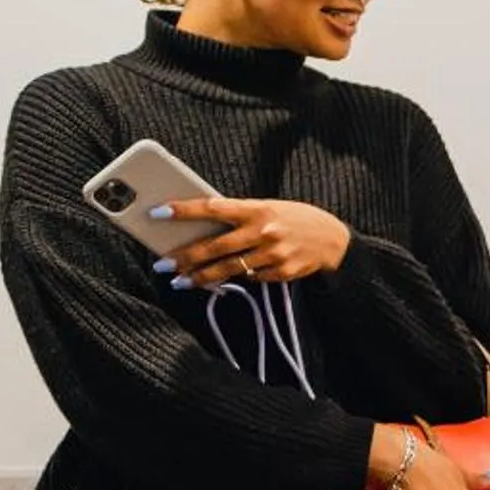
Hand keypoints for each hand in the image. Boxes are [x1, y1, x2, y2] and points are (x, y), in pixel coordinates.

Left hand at [153, 196, 351, 289]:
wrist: (332, 239)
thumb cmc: (292, 218)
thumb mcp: (267, 207)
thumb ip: (238, 214)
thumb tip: (201, 225)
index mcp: (257, 208)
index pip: (212, 207)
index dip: (183, 210)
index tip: (157, 213)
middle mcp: (264, 231)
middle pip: (215, 247)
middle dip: (185, 257)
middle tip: (162, 264)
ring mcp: (273, 254)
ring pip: (229, 268)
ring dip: (201, 277)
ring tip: (181, 281)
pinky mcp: (282, 272)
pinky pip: (250, 278)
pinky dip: (235, 278)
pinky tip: (222, 280)